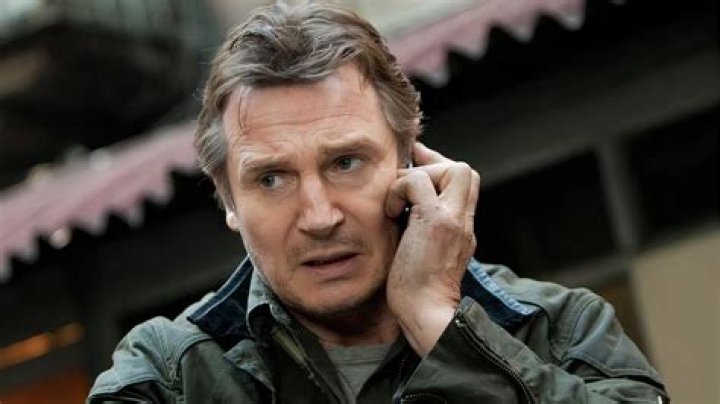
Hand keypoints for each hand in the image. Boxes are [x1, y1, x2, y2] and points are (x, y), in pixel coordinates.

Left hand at [385, 142, 479, 355]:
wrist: (425, 313)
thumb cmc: (417, 292)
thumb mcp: (426, 253)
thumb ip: (423, 230)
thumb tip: (402, 211)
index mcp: (461, 228)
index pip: (463, 184)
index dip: (439, 169)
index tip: (414, 168)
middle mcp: (462, 220)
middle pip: (465, 171)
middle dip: (433, 164)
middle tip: (404, 175)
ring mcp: (452, 219)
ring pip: (453, 169)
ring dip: (417, 176)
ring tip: (396, 201)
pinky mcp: (435, 222)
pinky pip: (418, 181)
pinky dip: (399, 188)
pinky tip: (390, 211)